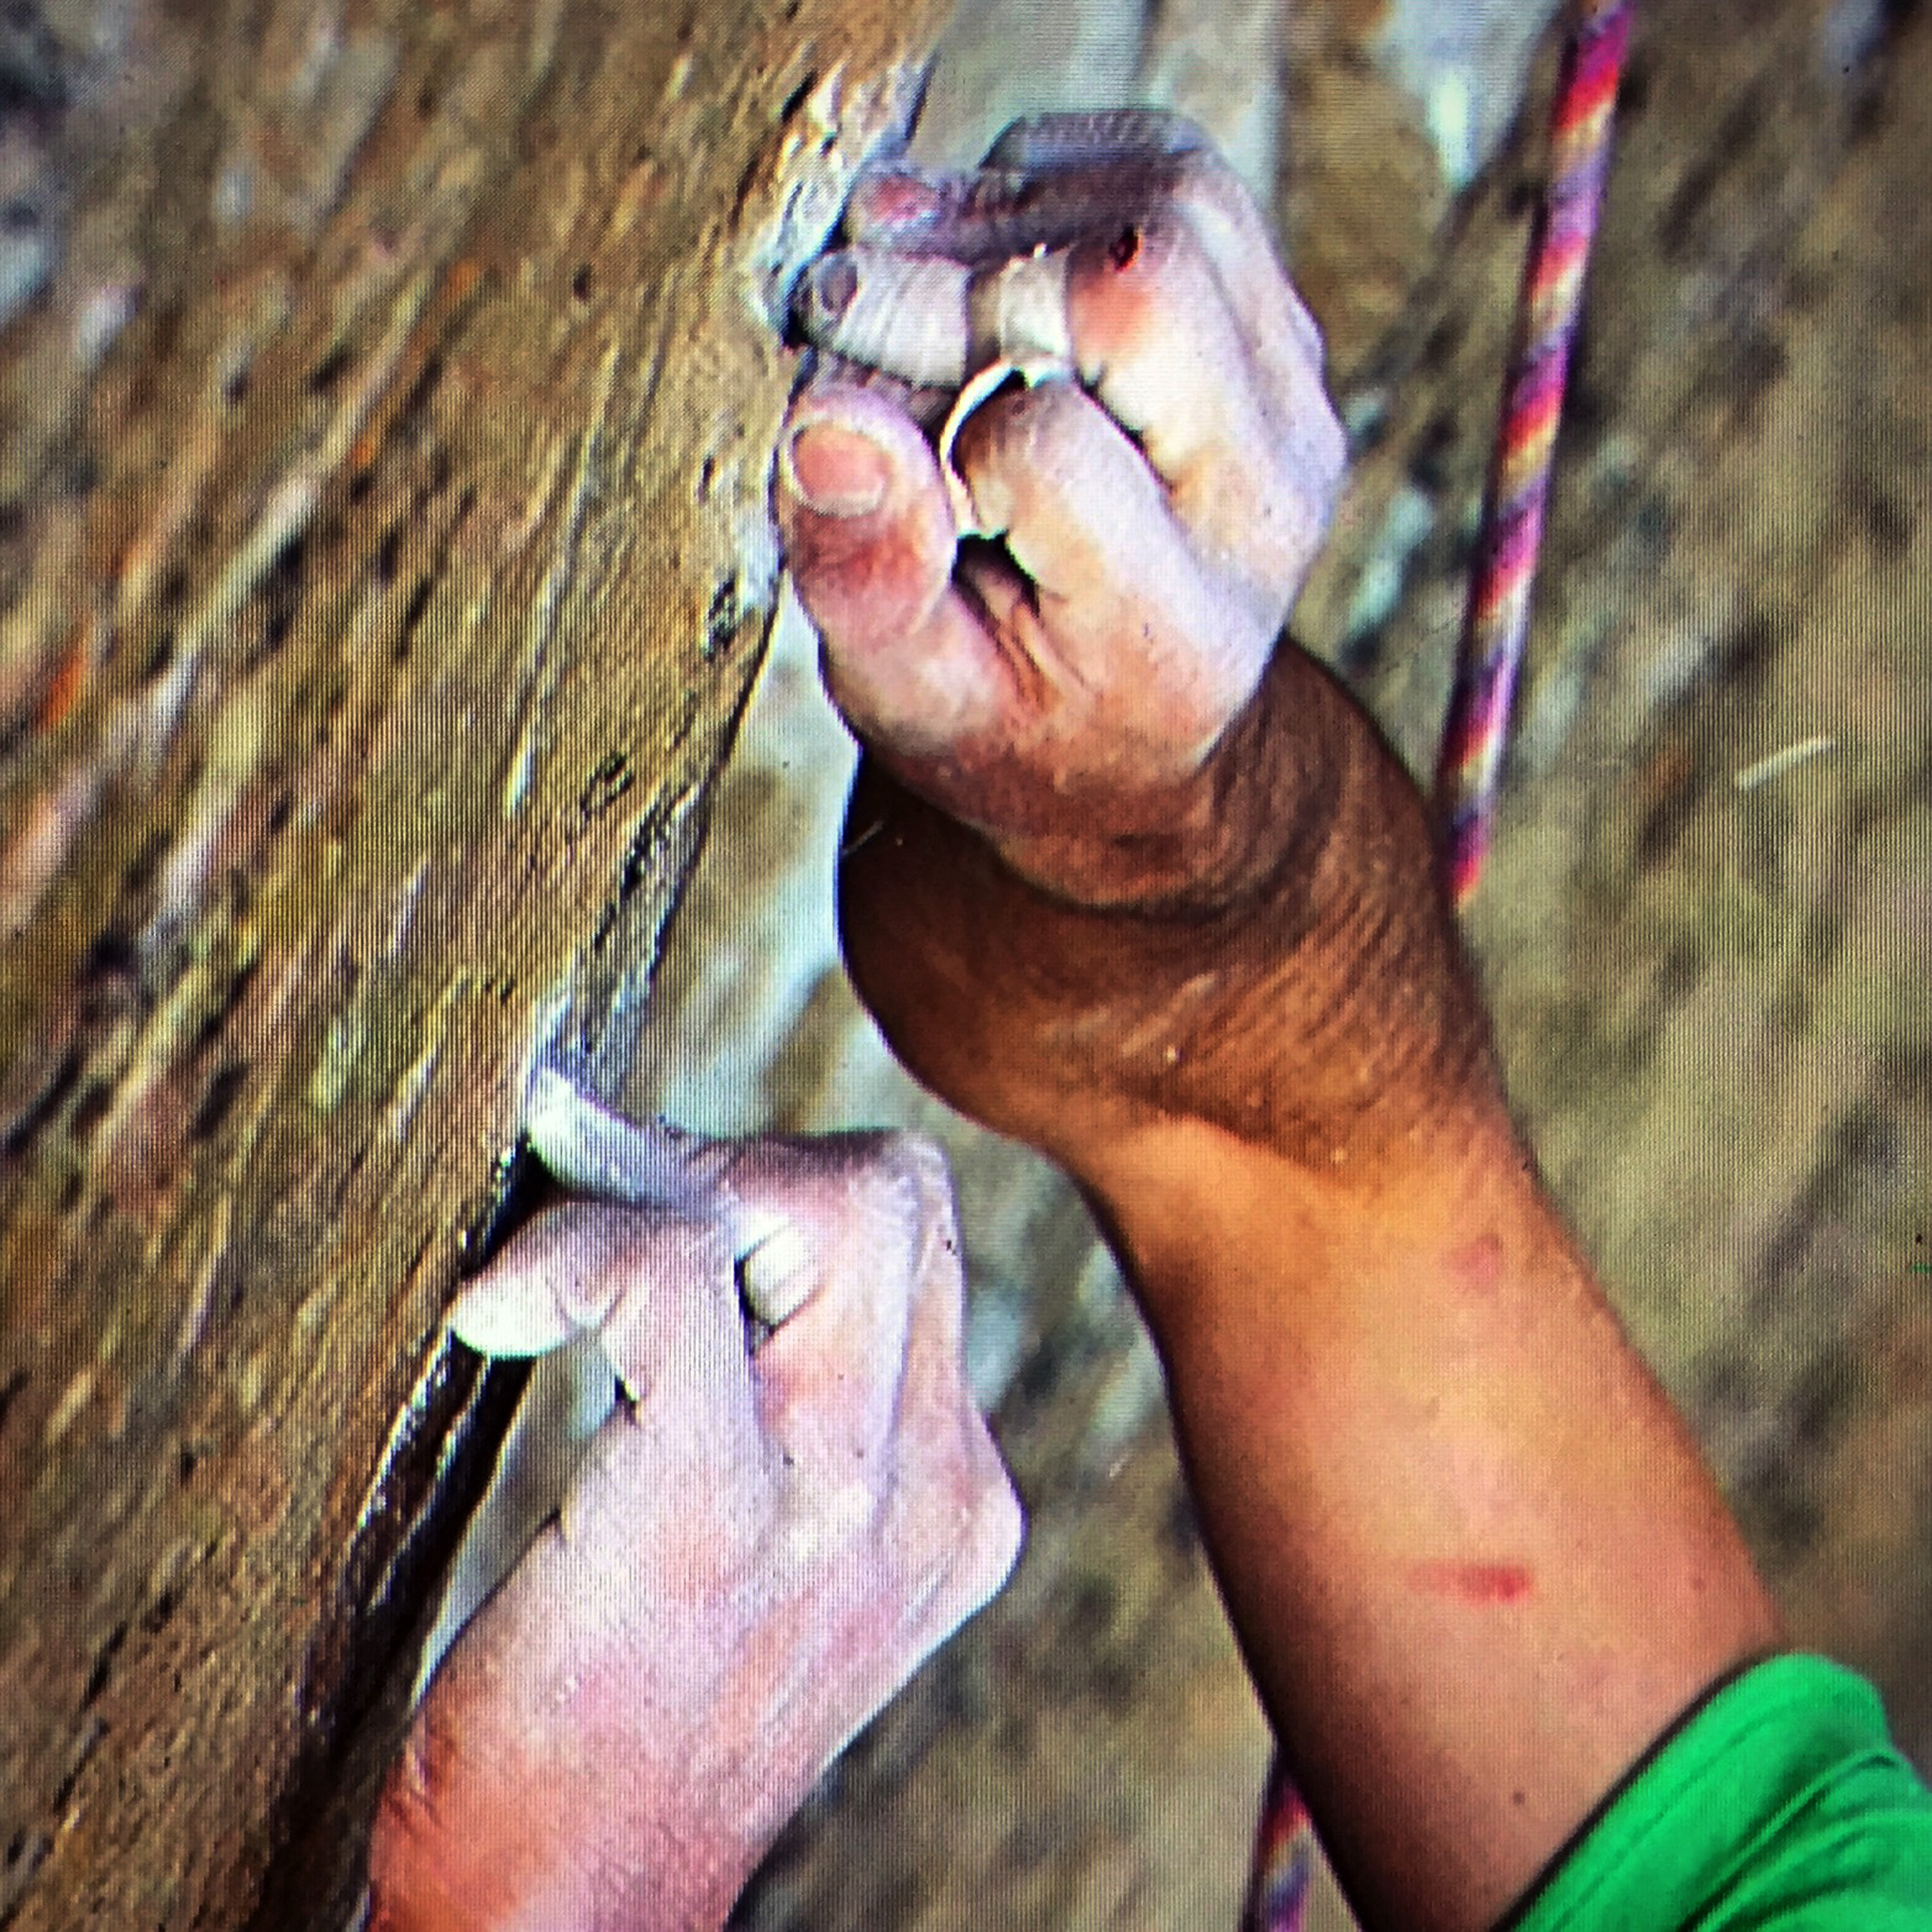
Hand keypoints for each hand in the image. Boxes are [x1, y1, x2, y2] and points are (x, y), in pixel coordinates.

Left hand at [366, 1080, 1022, 1931]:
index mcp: (953, 1495)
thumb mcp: (769, 1565)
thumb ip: (789, 1417)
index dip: (775, 1182)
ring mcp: (841, 1499)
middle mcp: (929, 1486)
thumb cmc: (628, 1726)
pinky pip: (671, 1277)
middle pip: (894, 1187)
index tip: (647, 1195)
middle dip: (734, 1157)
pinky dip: (572, 1255)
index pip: (912, 1237)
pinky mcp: (714, 1513)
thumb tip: (691, 1226)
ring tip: (553, 1265)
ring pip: (821, 1197)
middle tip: (602, 1196)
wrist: (571, 1923)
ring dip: (661, 1187)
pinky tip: (497, 1316)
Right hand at [775, 113, 1494, 1184]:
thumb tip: (831, 416)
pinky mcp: (1281, 339)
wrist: (1140, 738)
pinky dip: (1061, 181)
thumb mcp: (910, 704)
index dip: (913, 415)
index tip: (842, 431)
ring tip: (896, 274)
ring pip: (1167, 202)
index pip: (1041, 441)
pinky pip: (1181, 180)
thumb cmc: (1006, 724)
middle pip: (1138, 283)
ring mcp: (1293, 410)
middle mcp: (1265, 507)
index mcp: (1172, 630)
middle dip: (961, 274)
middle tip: (839, 305)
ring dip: (1006, 211)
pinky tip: (980, 257)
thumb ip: (867, 581)